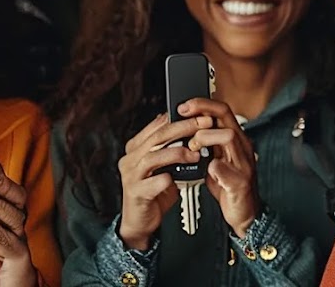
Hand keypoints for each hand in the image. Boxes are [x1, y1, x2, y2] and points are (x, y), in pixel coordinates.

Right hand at [117, 114, 208, 249]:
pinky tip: (178, 179)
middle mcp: (131, 159)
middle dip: (184, 128)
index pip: (158, 126)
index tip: (200, 113)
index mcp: (137, 148)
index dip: (180, 118)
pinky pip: (152, 183)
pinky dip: (167, 179)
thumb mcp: (163, 165)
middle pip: (158, 137)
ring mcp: (131, 176)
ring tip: (195, 154)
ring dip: (177, 153)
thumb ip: (171, 148)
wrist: (140, 221)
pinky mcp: (136, 193)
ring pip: (153, 157)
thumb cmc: (154, 191)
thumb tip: (190, 128)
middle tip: (203, 124)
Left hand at [181, 98, 260, 238]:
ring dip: (207, 136)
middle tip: (185, 112)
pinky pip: (230, 172)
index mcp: (234, 141)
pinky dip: (217, 169)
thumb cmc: (229, 186)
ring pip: (229, 137)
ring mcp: (243, 164)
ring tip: (194, 144)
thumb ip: (206, 145)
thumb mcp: (215, 160)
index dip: (203, 104)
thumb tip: (185, 130)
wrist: (244, 213)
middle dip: (203, 111)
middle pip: (226, 117)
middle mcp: (241, 148)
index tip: (184, 105)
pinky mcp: (241, 183)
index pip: (222, 112)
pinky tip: (207, 169)